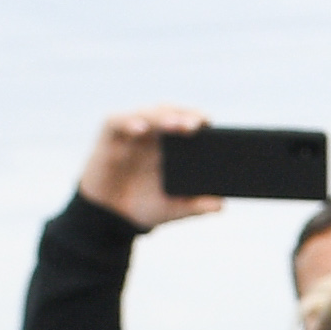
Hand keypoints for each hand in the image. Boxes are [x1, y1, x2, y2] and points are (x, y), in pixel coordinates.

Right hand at [78, 106, 223, 231]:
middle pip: (173, 113)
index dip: (200, 120)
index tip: (212, 125)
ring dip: (163, 116)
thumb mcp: (174, 209)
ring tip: (176, 124)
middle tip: (197, 124)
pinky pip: (117, 121)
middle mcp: (155, 134)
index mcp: (175, 145)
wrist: (112, 216)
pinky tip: (141, 129)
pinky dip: (129, 122)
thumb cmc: (146, 206)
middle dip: (186, 115)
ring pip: (149, 113)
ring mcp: (132, 132)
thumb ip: (197, 206)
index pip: (190, 123)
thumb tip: (220, 205)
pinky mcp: (110, 135)